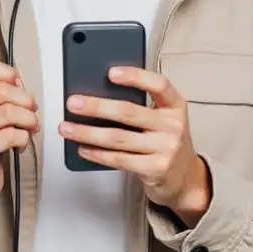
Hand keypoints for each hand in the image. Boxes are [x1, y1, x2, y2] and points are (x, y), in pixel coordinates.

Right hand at [0, 57, 37, 228]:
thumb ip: (1, 93)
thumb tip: (19, 81)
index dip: (5, 71)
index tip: (16, 82)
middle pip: (2, 91)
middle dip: (26, 100)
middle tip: (32, 111)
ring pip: (10, 113)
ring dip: (29, 121)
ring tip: (29, 128)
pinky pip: (12, 135)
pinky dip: (24, 139)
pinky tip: (19, 144)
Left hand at [59, 66, 210, 226]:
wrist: (186, 178)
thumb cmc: (166, 141)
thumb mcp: (163, 119)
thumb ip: (141, 106)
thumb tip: (99, 94)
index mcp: (175, 106)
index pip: (158, 84)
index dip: (135, 76)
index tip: (110, 72)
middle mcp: (173, 126)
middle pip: (129, 112)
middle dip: (96, 106)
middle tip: (73, 103)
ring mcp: (166, 149)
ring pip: (118, 138)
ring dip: (87, 132)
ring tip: (67, 127)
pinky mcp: (155, 170)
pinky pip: (119, 159)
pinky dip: (96, 154)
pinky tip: (82, 147)